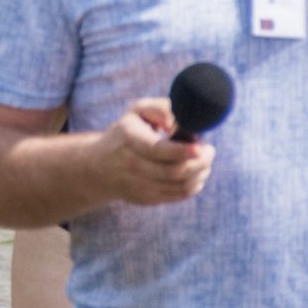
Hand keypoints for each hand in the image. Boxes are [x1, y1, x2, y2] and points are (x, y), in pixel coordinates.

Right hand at [94, 97, 213, 206]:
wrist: (98, 167)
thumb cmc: (125, 134)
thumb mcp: (136, 113)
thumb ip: (159, 109)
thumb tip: (177, 122)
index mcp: (129, 139)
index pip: (158, 150)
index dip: (182, 151)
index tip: (201, 147)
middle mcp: (131, 164)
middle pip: (174, 171)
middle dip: (200, 162)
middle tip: (210, 151)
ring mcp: (138, 184)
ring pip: (179, 186)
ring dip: (200, 174)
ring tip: (205, 163)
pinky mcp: (145, 199)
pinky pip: (177, 196)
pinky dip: (193, 186)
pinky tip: (196, 175)